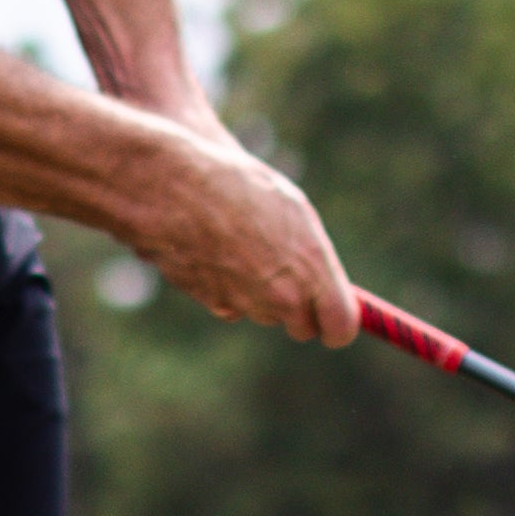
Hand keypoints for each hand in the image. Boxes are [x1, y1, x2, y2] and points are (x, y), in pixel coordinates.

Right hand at [130, 128, 364, 345]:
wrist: (174, 188)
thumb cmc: (238, 187)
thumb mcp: (292, 212)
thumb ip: (314, 257)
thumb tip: (325, 283)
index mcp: (312, 270)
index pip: (340, 328)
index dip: (338, 325)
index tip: (333, 317)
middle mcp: (283, 297)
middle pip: (302, 327)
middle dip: (298, 309)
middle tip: (286, 273)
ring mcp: (247, 304)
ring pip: (264, 313)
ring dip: (260, 293)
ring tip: (243, 246)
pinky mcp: (215, 304)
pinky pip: (232, 305)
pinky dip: (229, 289)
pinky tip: (216, 254)